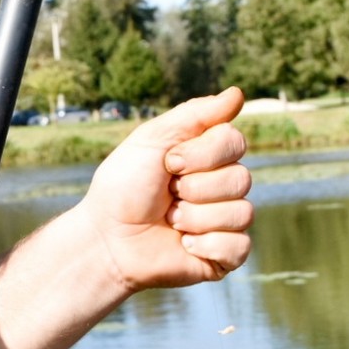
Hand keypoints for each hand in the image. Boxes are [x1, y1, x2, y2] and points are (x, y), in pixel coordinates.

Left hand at [74, 87, 252, 290]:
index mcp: (209, 156)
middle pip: (241, 178)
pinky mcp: (225, 255)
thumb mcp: (152, 139)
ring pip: (241, 213)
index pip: (235, 142)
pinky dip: (207, 245)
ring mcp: (226, 221)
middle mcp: (223, 186)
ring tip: (170, 220)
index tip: (169, 162)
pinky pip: (240, 246)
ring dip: (195, 218)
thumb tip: (237, 93)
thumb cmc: (123, 187)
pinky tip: (183, 245)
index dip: (202, 154)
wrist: (107, 238)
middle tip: (167, 196)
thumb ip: (196, 115)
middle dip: (195, 188)